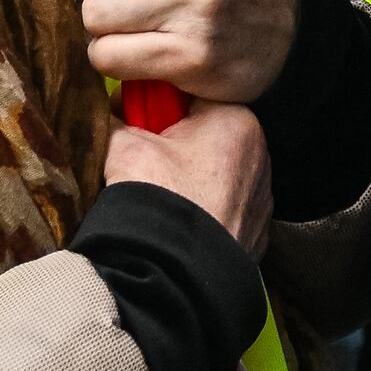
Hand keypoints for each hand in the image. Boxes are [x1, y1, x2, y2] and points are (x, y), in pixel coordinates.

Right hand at [97, 98, 270, 252]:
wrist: (174, 275)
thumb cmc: (157, 200)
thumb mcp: (125, 147)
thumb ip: (119, 121)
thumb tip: (109, 115)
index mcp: (236, 121)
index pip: (191, 94)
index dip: (154, 102)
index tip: (130, 115)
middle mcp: (260, 155)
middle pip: (206, 134)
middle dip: (173, 141)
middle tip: (141, 158)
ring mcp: (261, 199)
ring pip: (217, 173)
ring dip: (190, 177)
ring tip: (158, 193)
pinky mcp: (255, 234)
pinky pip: (225, 209)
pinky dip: (204, 209)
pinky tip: (177, 220)